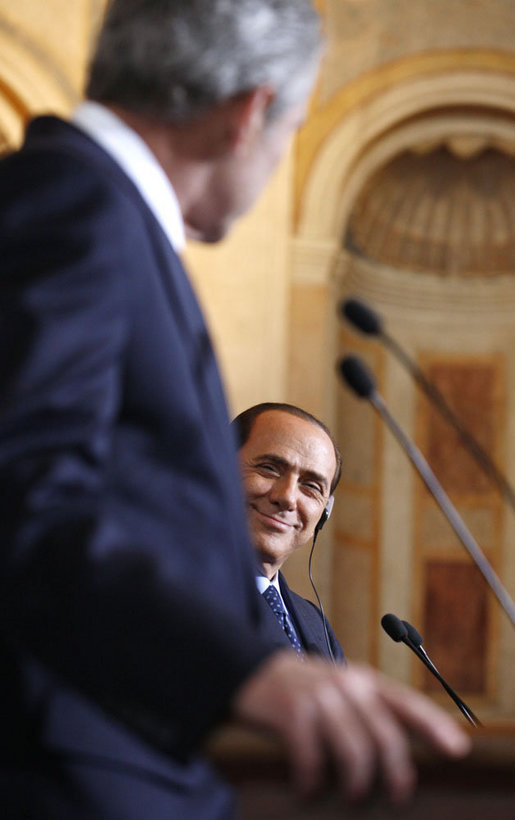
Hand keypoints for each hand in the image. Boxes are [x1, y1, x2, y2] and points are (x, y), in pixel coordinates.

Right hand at [232, 652, 470, 803]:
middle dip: (396, 774)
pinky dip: (311, 781)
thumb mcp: (341, 686)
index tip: (456, 749)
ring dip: (356, 784)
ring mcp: (319, 698)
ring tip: (351, 795)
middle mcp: (346, 685)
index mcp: (363, 680)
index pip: (406, 702)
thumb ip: (369, 707)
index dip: (434, 726)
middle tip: (397, 796)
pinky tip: (306, 788)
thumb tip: (399, 750)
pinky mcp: (293, 713)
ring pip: (354, 753)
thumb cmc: (303, 687)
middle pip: (385, 737)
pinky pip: (312, 759)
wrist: (250, 670)